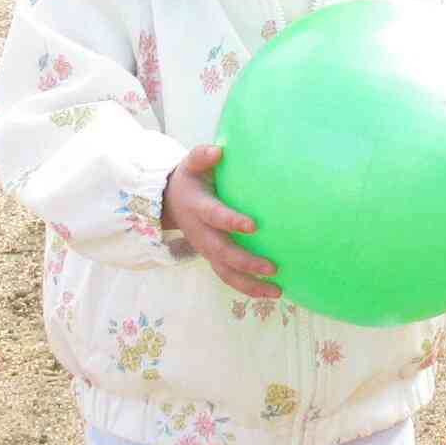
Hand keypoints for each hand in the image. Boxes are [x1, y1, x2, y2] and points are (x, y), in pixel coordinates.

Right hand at [161, 141, 280, 298]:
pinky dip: (249, 288)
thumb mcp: (190, 164)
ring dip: (250, 284)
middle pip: (222, 252)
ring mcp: (206, 249)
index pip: (215, 216)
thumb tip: (218, 151)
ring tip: (277, 292)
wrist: (168, 202)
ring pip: (225, 272)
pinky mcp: (213, 258)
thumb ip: (201, 156)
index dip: (231, 221)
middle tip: (272, 267)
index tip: (253, 226)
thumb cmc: (190, 179)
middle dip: (246, 262)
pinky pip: (229, 277)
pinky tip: (273, 293)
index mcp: (197, 208)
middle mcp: (201, 233)